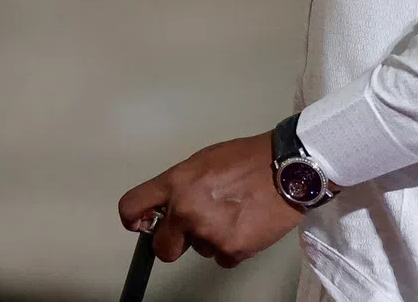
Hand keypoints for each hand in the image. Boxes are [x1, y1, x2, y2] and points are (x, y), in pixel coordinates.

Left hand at [117, 131, 303, 268]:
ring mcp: (208, 233)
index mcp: (177, 182)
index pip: (132, 207)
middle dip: (174, 242)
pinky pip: (222, 257)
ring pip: (198, 250)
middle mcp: (186, 209)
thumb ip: (181, 185)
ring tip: (233, 212)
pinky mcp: (230, 250)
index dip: (134, 220)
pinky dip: (231, 245)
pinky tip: (245, 223)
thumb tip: (167, 206)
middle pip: (162, 248)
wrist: (286, 169)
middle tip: (195, 227)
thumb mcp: (204, 160)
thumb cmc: (246, 159)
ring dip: (211, 237)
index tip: (143, 225)